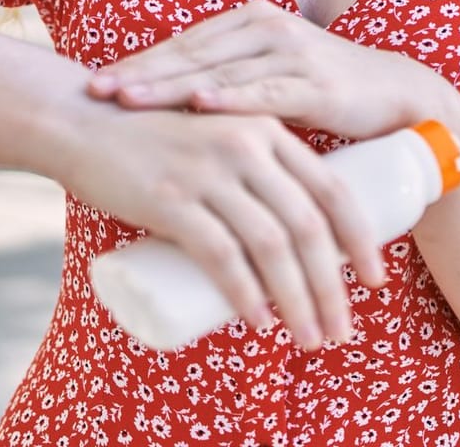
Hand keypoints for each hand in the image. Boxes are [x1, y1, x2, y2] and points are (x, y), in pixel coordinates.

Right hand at [53, 104, 386, 349]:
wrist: (84, 122)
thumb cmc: (155, 141)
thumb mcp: (219, 140)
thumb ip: (253, 174)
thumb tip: (289, 239)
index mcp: (268, 131)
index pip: (333, 189)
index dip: (360, 240)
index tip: (375, 282)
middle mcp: (247, 146)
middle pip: (308, 226)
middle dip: (333, 286)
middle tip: (341, 330)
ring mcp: (210, 172)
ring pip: (272, 246)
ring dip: (298, 300)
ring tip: (308, 338)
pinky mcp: (172, 199)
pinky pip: (222, 255)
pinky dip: (245, 294)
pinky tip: (259, 323)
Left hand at [86, 0, 455, 142]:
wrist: (398, 98)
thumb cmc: (325, 92)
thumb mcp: (269, 78)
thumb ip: (228, 81)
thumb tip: (169, 110)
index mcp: (250, 23)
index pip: (183, 45)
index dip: (139, 62)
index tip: (92, 82)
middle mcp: (267, 29)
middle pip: (191, 54)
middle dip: (140, 73)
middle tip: (95, 90)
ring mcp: (292, 53)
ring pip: (219, 72)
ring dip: (170, 87)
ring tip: (128, 99)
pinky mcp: (317, 83)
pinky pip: (267, 92)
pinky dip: (232, 98)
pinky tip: (202, 103)